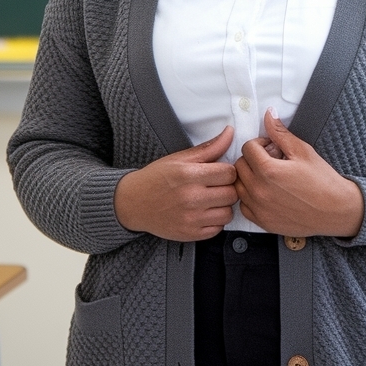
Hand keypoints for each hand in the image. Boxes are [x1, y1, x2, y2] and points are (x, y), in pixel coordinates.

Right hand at [114, 127, 237, 241]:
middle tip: (216, 186)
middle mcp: (191, 198)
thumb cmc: (157, 178)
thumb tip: (230, 132)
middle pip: (232, 193)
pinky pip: (218, 228)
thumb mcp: (180, 158)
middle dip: (227, 188)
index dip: (227, 171)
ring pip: (228, 213)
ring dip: (223, 206)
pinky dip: (215, 221)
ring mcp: (191, 218)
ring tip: (211, 200)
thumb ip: (209, 148)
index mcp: (189, 174)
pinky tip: (204, 212)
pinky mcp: (190, 234)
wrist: (134, 203)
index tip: (219, 172)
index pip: (229, 173)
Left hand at [235, 110, 364, 238]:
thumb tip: (269, 115)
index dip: (260, 144)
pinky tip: (266, 193)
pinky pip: (244, 206)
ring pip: (238, 186)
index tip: (271, 148)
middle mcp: (259, 191)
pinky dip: (250, 197)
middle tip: (271, 161)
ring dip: (249, 177)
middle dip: (253, 159)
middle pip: (240, 166)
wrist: (336, 211)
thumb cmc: (323, 181)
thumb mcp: (303, 151)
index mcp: (268, 171)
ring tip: (268, 177)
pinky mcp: (262, 222)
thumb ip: (280, 133)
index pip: (247, 148)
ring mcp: (259, 208)